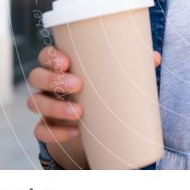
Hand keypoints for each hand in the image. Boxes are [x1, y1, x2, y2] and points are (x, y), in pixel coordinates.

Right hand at [26, 45, 161, 144]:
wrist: (94, 125)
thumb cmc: (102, 91)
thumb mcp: (115, 78)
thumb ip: (132, 66)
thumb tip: (154, 57)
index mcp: (61, 66)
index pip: (45, 55)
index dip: (50, 57)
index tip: (66, 61)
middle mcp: (48, 85)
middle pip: (36, 77)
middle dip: (53, 79)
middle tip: (77, 84)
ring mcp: (45, 107)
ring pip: (35, 103)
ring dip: (54, 107)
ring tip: (79, 112)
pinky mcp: (48, 128)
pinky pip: (40, 131)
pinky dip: (54, 133)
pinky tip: (73, 132)